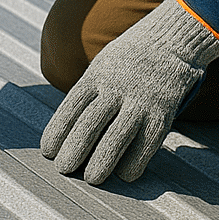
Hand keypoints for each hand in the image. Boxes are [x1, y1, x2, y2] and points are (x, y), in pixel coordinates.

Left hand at [40, 0, 218, 183]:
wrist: (170, 41)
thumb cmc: (129, 60)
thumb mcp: (103, 65)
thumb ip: (88, 93)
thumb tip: (66, 130)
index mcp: (97, 75)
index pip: (71, 106)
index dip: (57, 130)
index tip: (48, 150)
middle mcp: (116, 88)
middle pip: (89, 123)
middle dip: (74, 150)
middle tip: (63, 169)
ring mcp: (139, 101)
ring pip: (116, 136)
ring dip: (102, 161)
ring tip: (92, 178)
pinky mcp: (161, 113)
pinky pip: (147, 143)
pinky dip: (135, 162)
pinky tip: (125, 173)